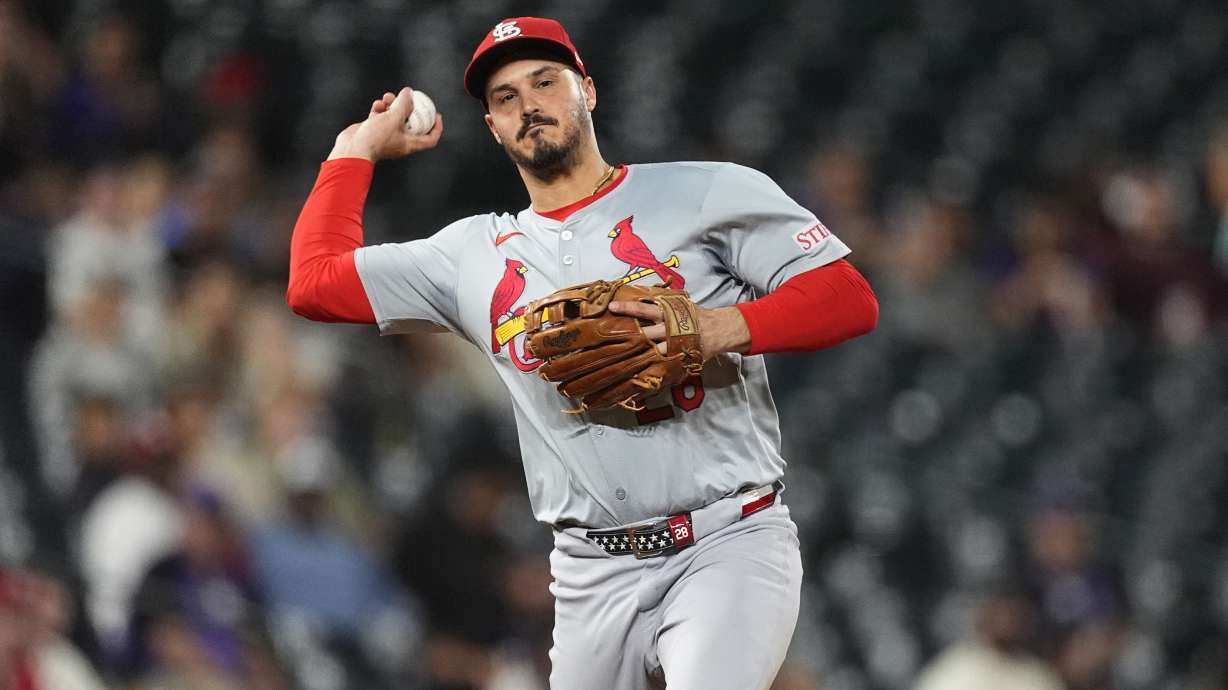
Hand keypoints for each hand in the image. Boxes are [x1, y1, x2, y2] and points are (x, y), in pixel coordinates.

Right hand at [327, 87, 442, 161]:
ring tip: (387, 98)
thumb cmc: (375, 138)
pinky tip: (377, 104)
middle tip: (406, 97)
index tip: (437, 115)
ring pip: (394, 117)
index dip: (437, 128)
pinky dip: (380, 109)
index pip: (430, 140)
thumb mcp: (394, 118)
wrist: (353, 149)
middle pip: (411, 123)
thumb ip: (403, 104)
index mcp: (410, 144)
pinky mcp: (374, 131)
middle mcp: (400, 141)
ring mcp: (386, 136)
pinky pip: (380, 117)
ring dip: (392, 105)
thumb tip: (409, 92)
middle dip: (408, 108)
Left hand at [608, 301, 749, 360]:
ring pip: (652, 351)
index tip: (611, 308)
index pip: (644, 309)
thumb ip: (659, 302)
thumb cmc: (692, 315)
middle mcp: (668, 328)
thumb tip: (637, 293)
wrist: (717, 330)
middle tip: (608, 338)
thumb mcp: (677, 303)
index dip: (627, 308)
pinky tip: (636, 374)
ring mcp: (673, 345)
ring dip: (636, 354)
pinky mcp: (677, 358)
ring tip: (617, 359)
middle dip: (628, 335)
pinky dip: (650, 368)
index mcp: (667, 312)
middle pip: (645, 333)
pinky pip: (662, 364)